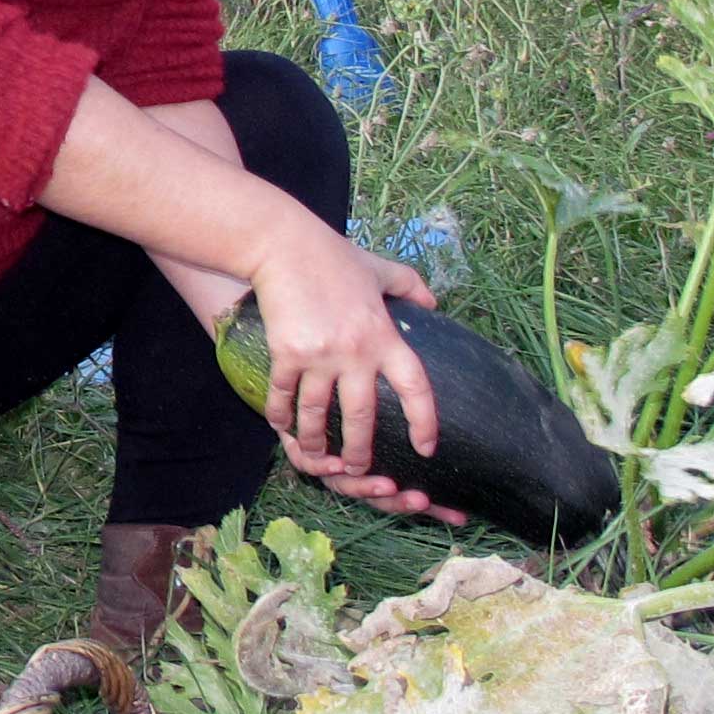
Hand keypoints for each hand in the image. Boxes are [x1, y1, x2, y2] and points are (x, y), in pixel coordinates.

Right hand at [237, 221, 456, 516]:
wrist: (283, 245)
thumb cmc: (332, 256)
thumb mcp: (380, 268)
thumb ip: (410, 286)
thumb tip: (433, 303)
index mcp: (384, 335)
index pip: (414, 388)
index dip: (423, 421)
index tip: (426, 448)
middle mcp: (356, 352)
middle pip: (362, 417)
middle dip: (361, 451)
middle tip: (359, 468)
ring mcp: (320, 356)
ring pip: (318, 415)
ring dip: (317, 443)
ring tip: (318, 458)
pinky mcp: (287, 354)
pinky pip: (284, 396)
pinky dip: (281, 417)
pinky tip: (281, 427)